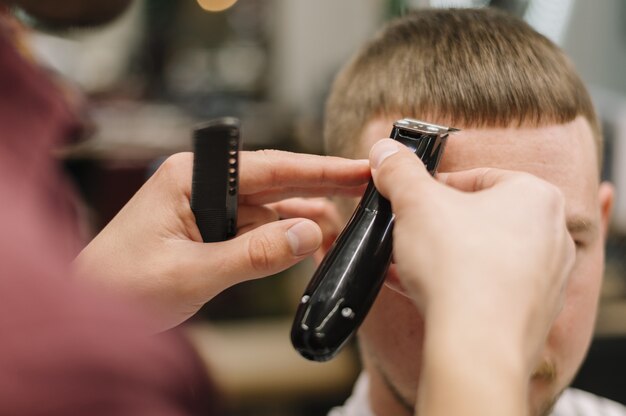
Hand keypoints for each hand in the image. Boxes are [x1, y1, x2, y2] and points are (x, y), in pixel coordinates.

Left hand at [73, 150, 368, 331]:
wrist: (86, 313)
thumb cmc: (119, 286)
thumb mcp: (193, 272)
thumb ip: (254, 254)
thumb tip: (308, 234)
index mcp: (191, 178)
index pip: (269, 167)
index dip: (319, 170)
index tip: (358, 170)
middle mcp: (202, 185)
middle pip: (275, 182)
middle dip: (321, 189)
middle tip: (367, 191)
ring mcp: (207, 208)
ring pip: (270, 210)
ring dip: (304, 222)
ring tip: (343, 233)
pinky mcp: (209, 231)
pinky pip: (257, 231)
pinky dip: (283, 241)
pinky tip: (308, 248)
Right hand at [368, 139, 574, 415]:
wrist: (476, 344)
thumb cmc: (458, 266)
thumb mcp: (415, 202)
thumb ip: (399, 170)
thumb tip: (386, 151)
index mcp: (535, 196)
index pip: (474, 178)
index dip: (432, 188)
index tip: (408, 200)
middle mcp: (551, 235)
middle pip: (478, 218)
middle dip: (436, 225)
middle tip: (406, 232)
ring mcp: (544, 279)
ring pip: (480, 256)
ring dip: (440, 256)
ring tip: (404, 262)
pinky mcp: (529, 314)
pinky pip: (484, 290)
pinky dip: (452, 286)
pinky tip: (415, 289)